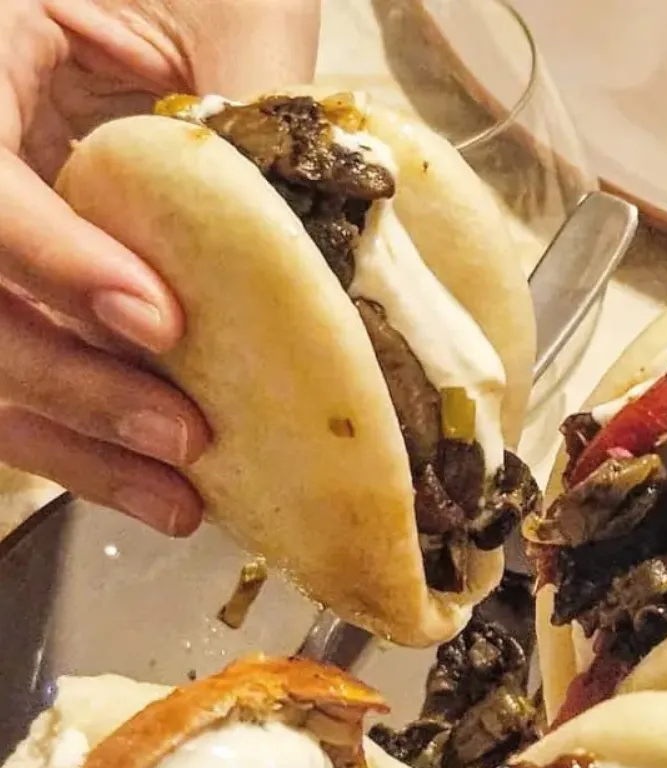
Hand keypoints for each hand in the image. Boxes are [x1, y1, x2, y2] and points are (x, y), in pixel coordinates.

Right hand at [0, 0, 318, 534]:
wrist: (160, 2)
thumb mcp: (225, 7)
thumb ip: (247, 104)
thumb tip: (319, 247)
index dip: (55, 261)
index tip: (156, 320)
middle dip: (74, 383)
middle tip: (182, 434)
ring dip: (79, 444)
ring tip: (178, 500)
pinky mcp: (20, 291)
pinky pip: (24, 385)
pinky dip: (85, 445)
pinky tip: (158, 488)